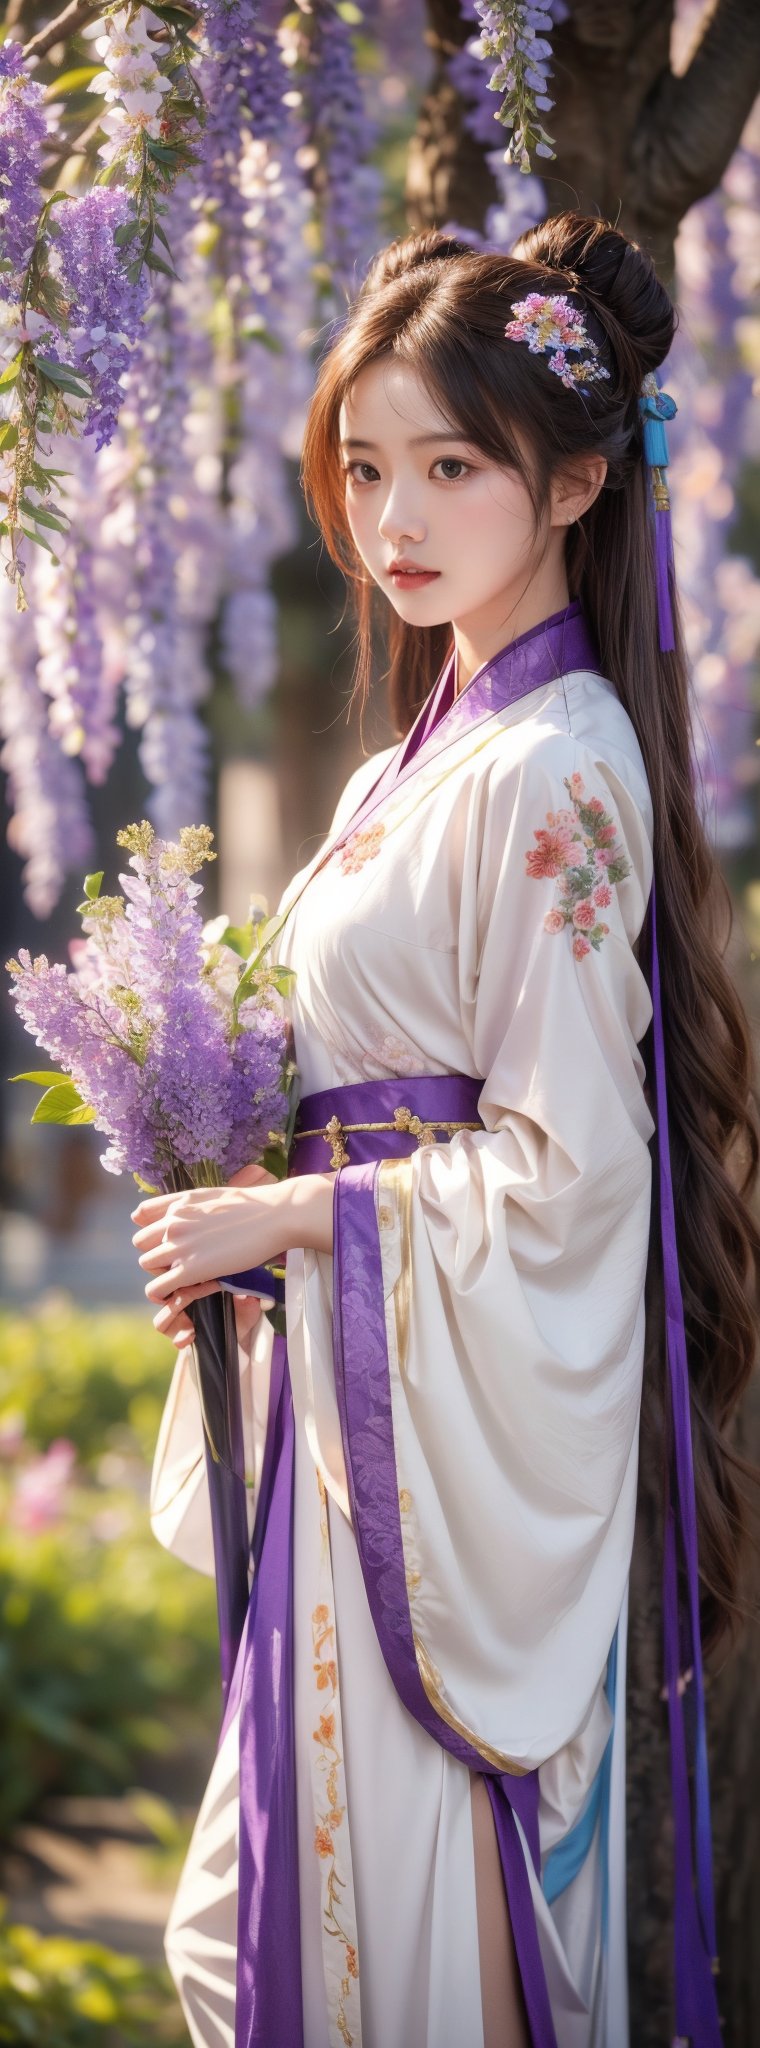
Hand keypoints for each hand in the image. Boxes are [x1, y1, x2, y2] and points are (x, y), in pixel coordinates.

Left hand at [134, 1163, 275, 1349]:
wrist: (275, 1216)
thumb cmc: (251, 1206)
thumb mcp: (211, 1194)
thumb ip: (183, 1203)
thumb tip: (149, 1214)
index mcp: (178, 1203)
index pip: (141, 1218)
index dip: (155, 1232)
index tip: (169, 1241)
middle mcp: (173, 1221)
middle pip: (142, 1244)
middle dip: (157, 1253)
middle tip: (179, 1262)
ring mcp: (179, 1245)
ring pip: (147, 1264)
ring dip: (161, 1272)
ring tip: (182, 1278)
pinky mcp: (190, 1269)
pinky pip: (157, 1287)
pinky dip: (161, 1293)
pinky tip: (173, 1295)